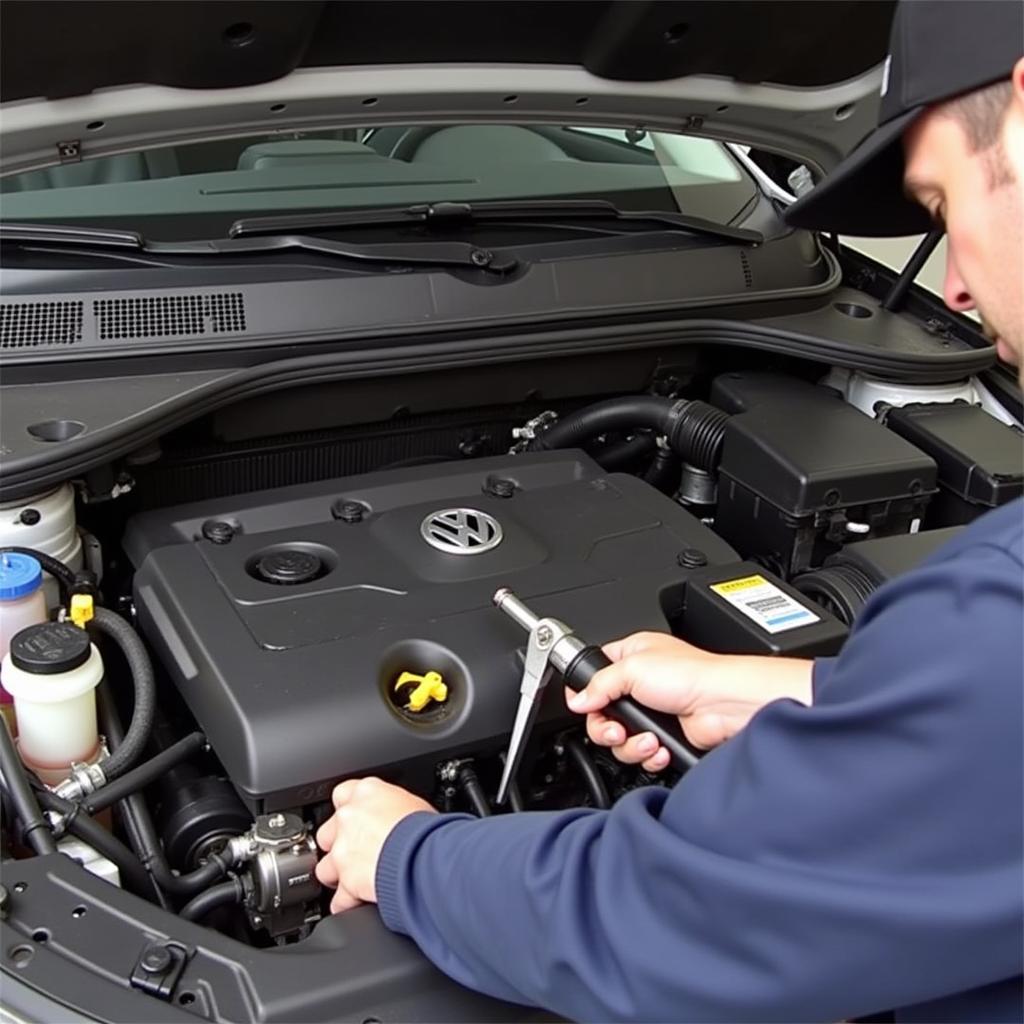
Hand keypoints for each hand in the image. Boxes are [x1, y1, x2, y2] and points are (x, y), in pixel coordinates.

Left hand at [315, 777, 435, 913]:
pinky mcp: (346, 881)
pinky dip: (346, 904)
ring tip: (354, 881)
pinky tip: (356, 904)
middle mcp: (349, 819)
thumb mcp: (413, 804)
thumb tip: (397, 816)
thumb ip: (393, 807)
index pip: (342, 794)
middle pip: (327, 833)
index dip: (348, 810)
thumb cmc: (427, 828)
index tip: (355, 819)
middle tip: (356, 852)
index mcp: (366, 793)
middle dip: (338, 845)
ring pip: (325, 868)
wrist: (425, 855)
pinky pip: (339, 900)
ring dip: (337, 876)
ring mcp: (343, 850)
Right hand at [566, 632, 812, 771]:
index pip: (594, 674)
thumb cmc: (692, 674)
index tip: (586, 704)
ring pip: (620, 738)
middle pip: (602, 713)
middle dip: (606, 727)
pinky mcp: (664, 736)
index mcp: (632, 656)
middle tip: (616, 730)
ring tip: (647, 739)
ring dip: (630, 744)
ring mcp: (652, 711)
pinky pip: (641, 752)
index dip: (587, 692)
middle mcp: (640, 683)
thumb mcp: (632, 667)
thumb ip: (598, 683)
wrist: (725, 705)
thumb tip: (578, 699)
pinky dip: (648, 755)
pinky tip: (660, 747)